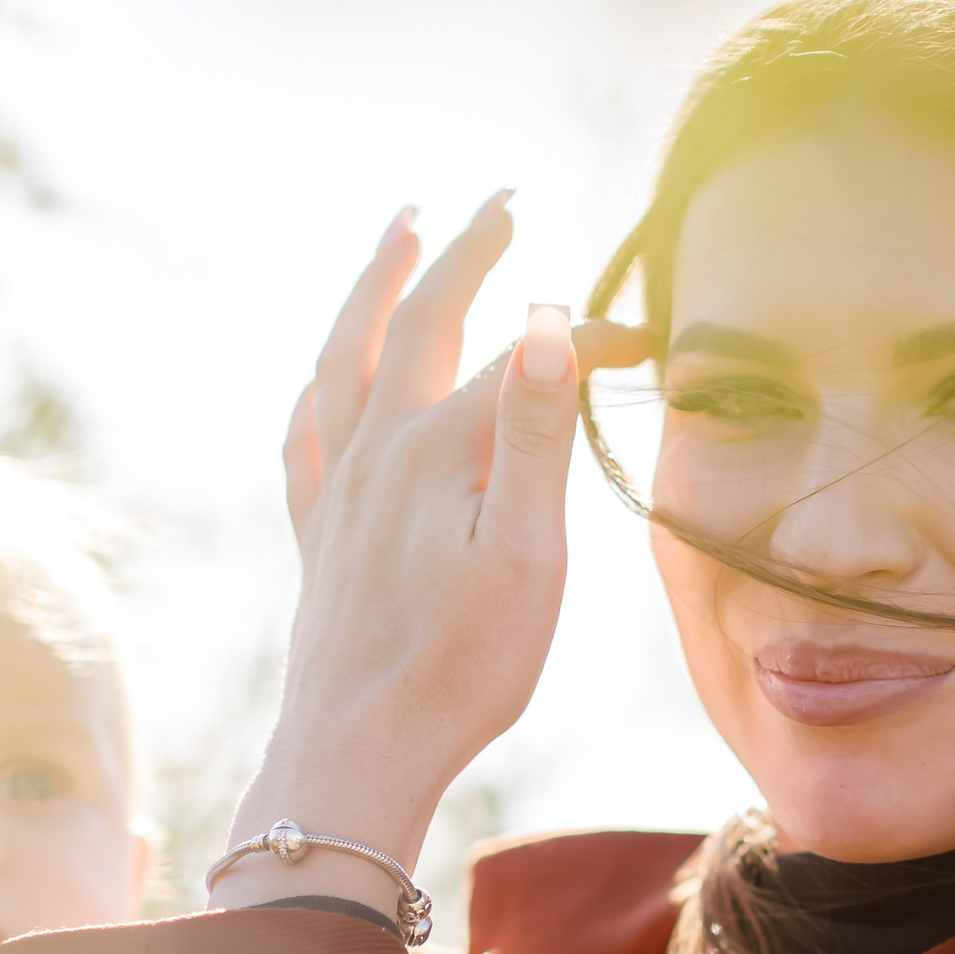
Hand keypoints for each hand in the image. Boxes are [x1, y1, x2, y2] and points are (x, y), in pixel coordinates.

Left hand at [240, 200, 645, 903]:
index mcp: (439, 448)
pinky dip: (318, 390)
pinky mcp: (318, 537)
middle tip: (501, 201)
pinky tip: (318, 380)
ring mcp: (339, 491)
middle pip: (421, 322)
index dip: (589, 339)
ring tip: (398, 232)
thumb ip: (538, 434)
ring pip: (347, 357)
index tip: (648, 342)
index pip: (525, 360)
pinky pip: (306, 436)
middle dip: (463, 253)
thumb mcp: (528, 555)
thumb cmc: (460, 667)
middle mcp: (377, 450)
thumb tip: (550, 322)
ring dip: (375, 286)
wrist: (357, 751)